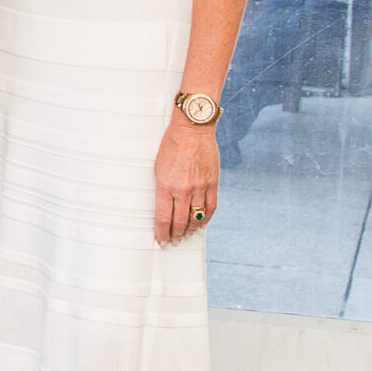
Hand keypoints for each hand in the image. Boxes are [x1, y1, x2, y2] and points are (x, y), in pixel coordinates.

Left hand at [154, 118, 219, 244]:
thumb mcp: (158, 167)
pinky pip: (211, 207)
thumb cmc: (171, 146)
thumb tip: (164, 207)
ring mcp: (200, 187)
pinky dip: (206, 218)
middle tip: (173, 240)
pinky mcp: (213, 182)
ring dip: (190, 229)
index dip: (162, 233)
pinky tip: (201, 222)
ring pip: (196, 217)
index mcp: (165, 186)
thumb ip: (163, 189)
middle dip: (175, 235)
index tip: (161, 239)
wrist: (193, 130)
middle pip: (180, 222)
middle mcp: (183, 189)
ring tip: (186, 234)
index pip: (163, 218)